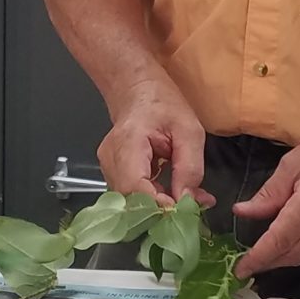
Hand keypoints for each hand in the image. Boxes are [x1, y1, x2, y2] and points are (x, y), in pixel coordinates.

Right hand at [98, 81, 208, 204]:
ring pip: (130, 202)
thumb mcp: (189, 130)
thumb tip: (188, 201)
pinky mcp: (113, 172)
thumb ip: (190, 167)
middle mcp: (111, 157)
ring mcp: (108, 166)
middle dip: (161, 210)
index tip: (183, 209)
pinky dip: (152, 199)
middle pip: (130, 200)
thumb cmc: (161, 103)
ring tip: (185, 198)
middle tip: (191, 207)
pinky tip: (171, 193)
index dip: (157, 205)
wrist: (136, 88)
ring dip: (158, 206)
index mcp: (128, 142)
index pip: (135, 187)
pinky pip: (130, 194)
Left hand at [232, 119, 299, 275]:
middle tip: (247, 262)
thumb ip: (268, 194)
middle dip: (268, 260)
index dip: (257, 258)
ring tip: (267, 251)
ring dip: (285, 257)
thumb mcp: (293, 163)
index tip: (239, 270)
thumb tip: (242, 212)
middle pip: (291, 255)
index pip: (279, 241)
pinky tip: (295, 240)